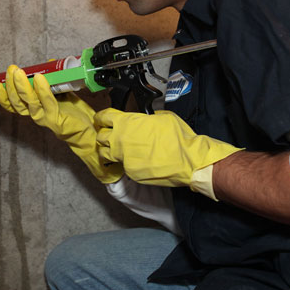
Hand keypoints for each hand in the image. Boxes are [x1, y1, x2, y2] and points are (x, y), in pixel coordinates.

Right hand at [0, 65, 123, 183]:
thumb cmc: (75, 113)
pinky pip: (48, 103)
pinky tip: (40, 78)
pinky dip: (43, 90)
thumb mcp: (62, 93)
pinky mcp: (57, 120)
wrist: (91, 130)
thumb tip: (48, 65)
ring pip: (29, 103)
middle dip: (11, 87)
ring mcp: (46, 118)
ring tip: (18, 73)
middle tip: (10, 71)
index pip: (14, 105)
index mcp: (35, 109)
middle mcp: (37, 115)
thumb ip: (53, 80)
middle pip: (18, 103)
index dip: (3, 97)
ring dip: (22, 87)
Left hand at [94, 108, 242, 199]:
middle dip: (104, 135)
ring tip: (116, 150)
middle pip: (100, 136)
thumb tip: (145, 119)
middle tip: (109, 135)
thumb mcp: (163, 117)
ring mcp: (123, 158)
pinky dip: (125, 163)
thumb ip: (147, 118)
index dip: (101, 117)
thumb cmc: (178, 138)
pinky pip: (122, 166)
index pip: (103, 117)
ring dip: (108, 151)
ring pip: (105, 154)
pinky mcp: (130, 171)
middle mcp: (120, 140)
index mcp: (126, 123)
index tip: (101, 119)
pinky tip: (134, 161)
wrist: (188, 161)